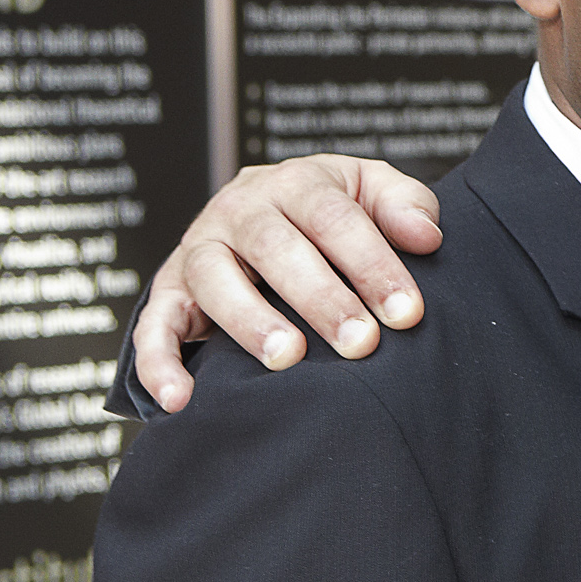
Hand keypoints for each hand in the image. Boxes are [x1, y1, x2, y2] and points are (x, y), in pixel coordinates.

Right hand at [131, 156, 445, 411]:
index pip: (335, 219)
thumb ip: (405, 205)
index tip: (407, 312)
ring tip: (288, 359)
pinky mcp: (169, 290)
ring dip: (250, 321)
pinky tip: (181, 398)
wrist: (267, 209)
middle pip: (276, 248)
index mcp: (297, 184)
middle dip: (322, 298)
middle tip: (360, 343)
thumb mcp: (372, 191)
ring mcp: (200, 249)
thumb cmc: (333, 209)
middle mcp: (241, 210)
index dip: (373, 265)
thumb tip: (426, 237)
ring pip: (215, 280)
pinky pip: (153, 324)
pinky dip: (159, 361)